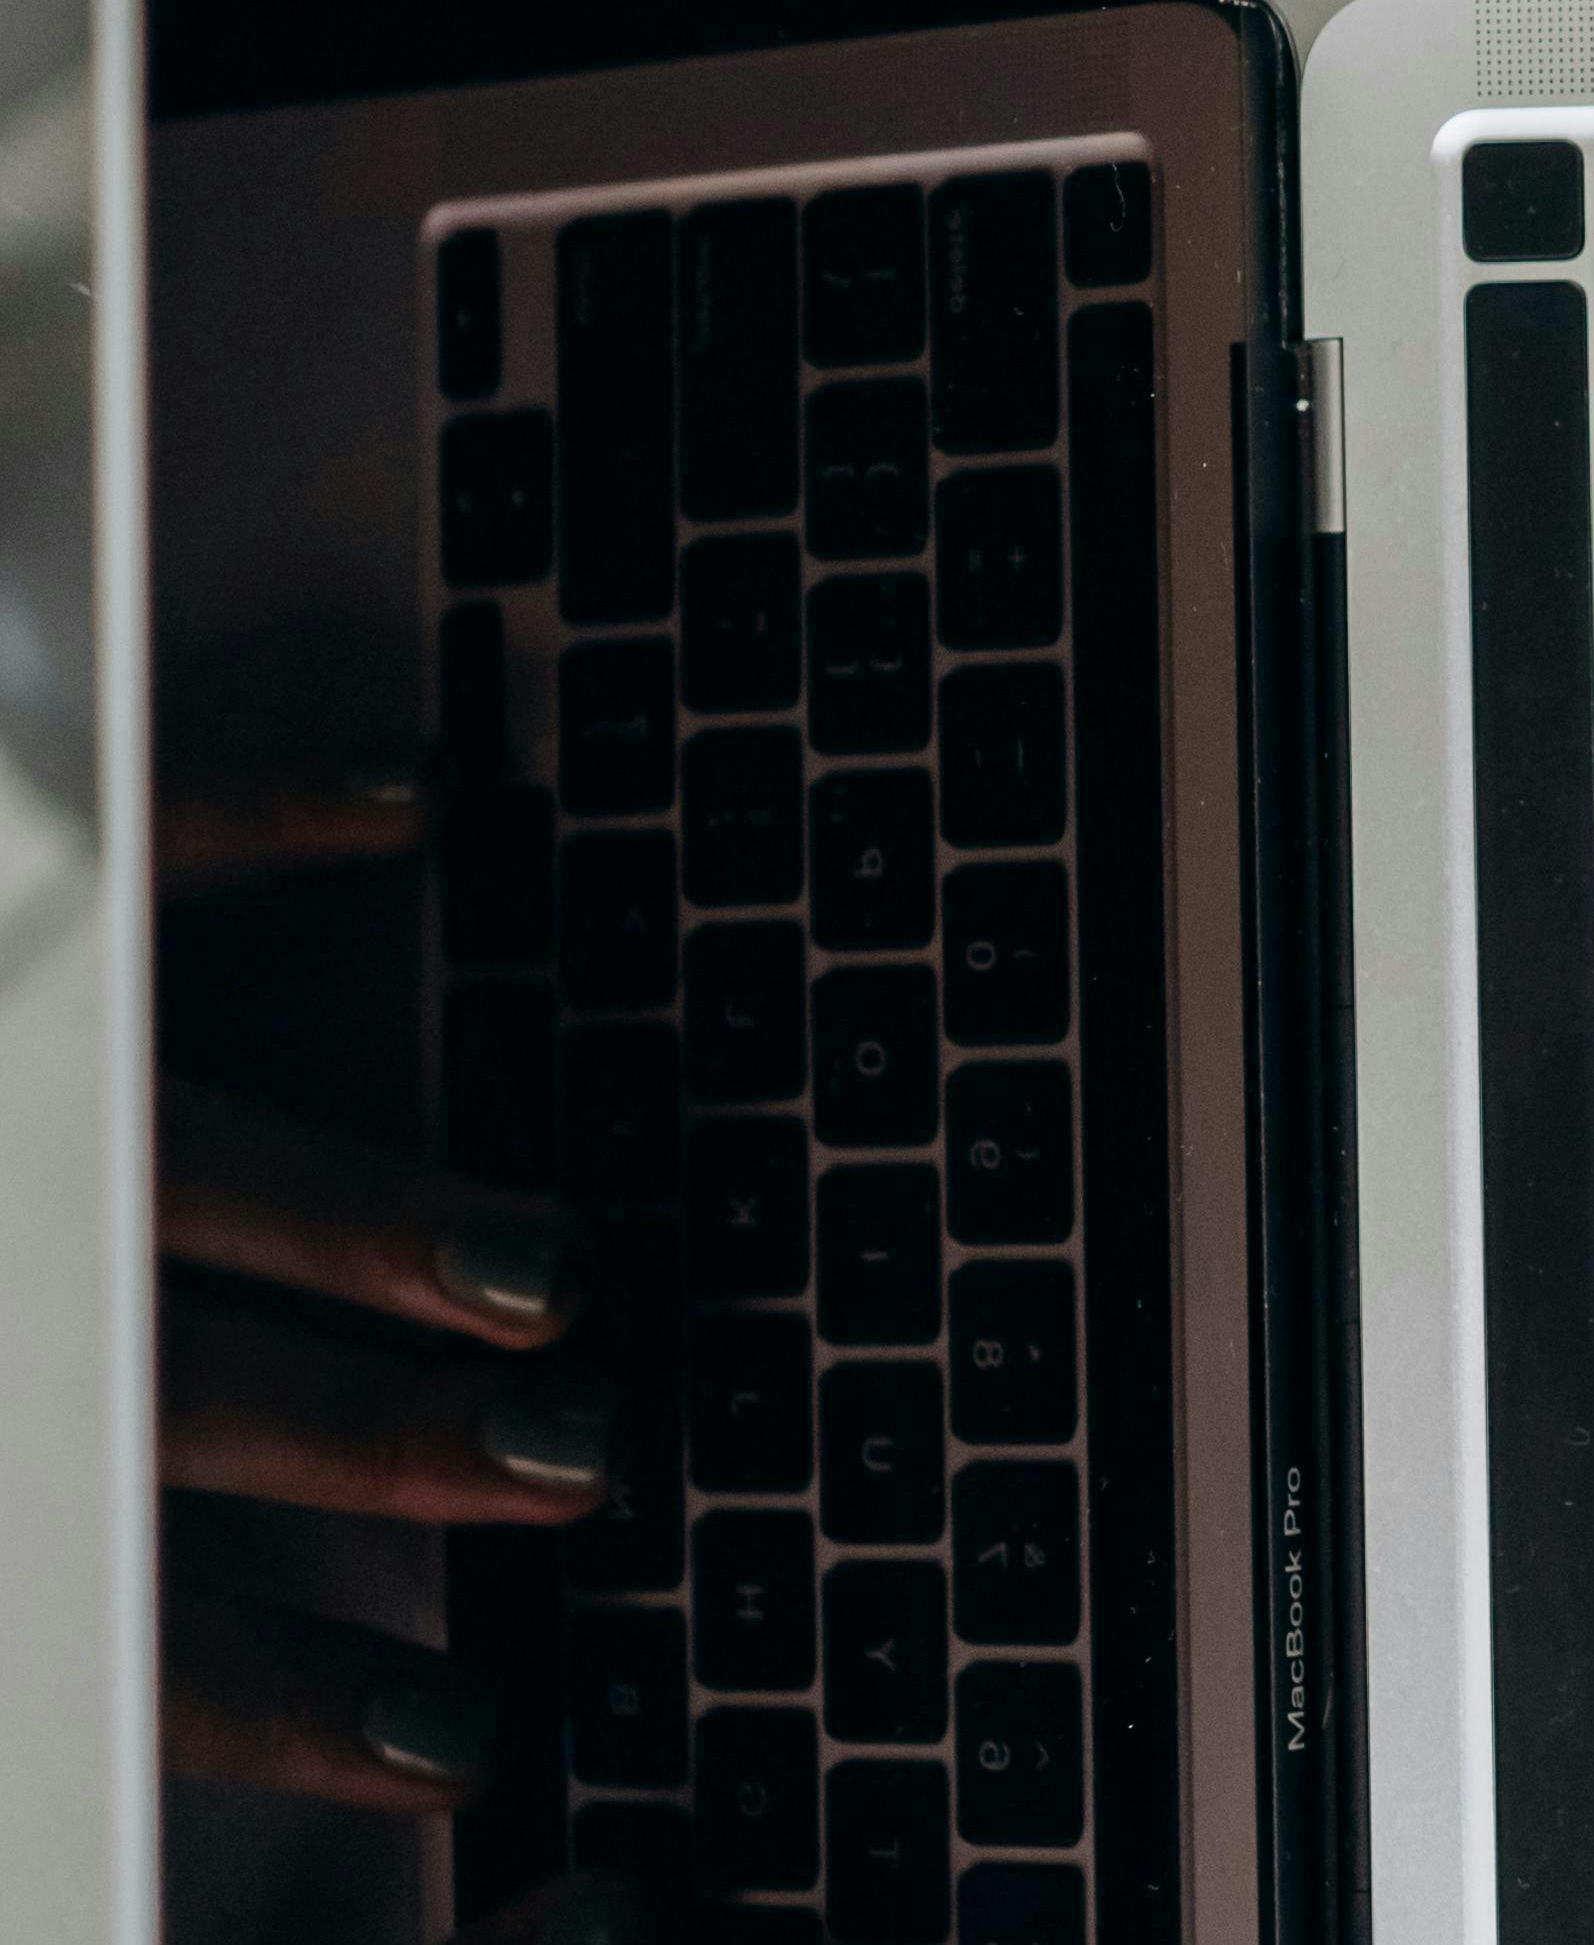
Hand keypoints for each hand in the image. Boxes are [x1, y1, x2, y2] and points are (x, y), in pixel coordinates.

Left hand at [147, 772, 625, 1925]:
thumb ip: (71, 1505)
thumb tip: (215, 1660)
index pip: (93, 1591)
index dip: (275, 1684)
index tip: (452, 1737)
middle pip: (157, 1389)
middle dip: (373, 1436)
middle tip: (571, 1456)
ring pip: (163, 1163)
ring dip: (363, 1220)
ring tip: (546, 1270)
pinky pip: (128, 857)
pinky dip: (270, 820)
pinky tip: (419, 807)